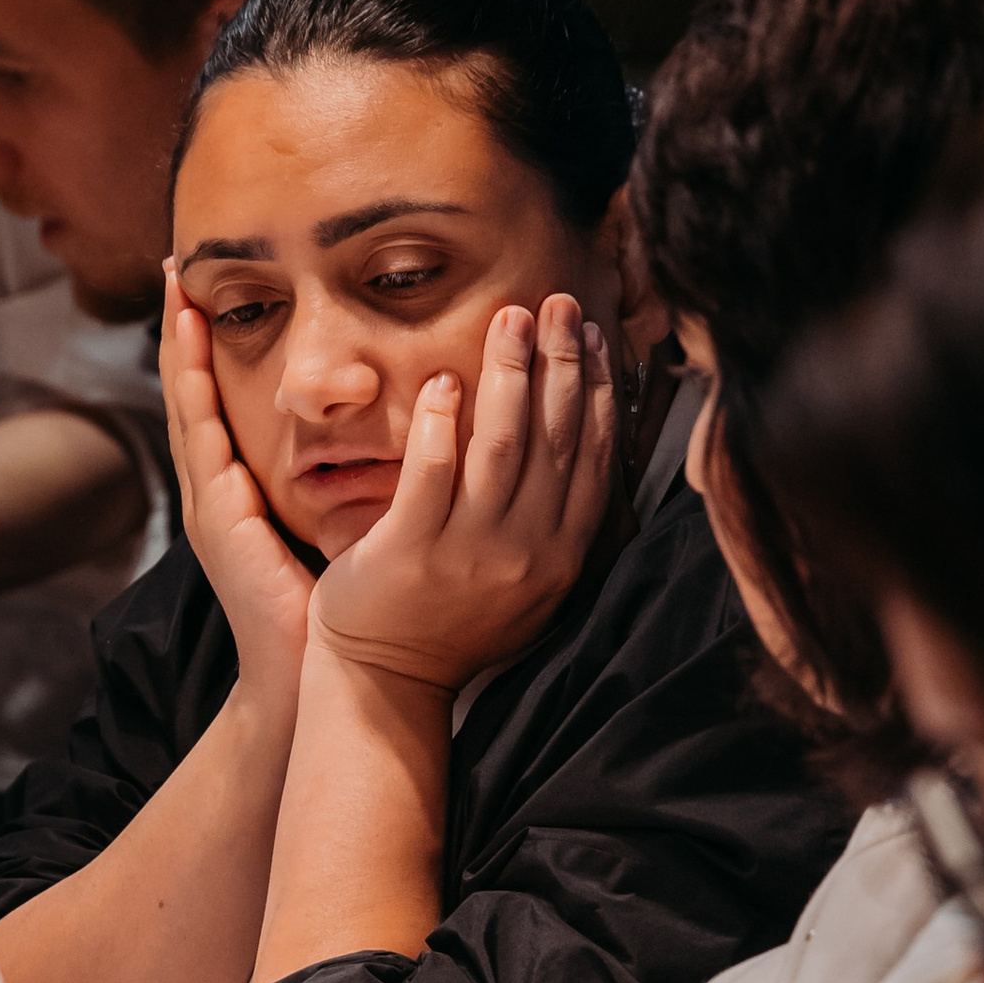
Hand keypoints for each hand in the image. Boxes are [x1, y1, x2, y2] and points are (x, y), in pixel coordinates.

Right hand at [164, 268, 312, 714]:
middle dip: (181, 329)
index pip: (225, 405)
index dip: (217, 351)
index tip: (214, 291)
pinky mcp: (217, 515)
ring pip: (187, 403)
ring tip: (173, 283)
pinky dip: (190, 382)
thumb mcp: (341, 528)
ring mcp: (210, 503)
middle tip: (176, 263)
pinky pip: (200, 433)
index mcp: (245, 493)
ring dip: (176, 342)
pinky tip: (188, 336)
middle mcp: (218, 492)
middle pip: (193, 393)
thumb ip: (349, 481)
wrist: (308, 679)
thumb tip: (398, 432)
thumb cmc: (335, 611)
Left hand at [310, 295, 614, 694]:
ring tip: (510, 318)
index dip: (597, 389)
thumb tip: (583, 435)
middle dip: (560, 362)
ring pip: (501, 445)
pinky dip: (441, 422)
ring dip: (509, 373)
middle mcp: (526, 554)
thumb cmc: (453, 621)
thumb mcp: (527, 580)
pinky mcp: (410, 551)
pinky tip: (444, 378)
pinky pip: (431, 472)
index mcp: (562, 557)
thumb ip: (555, 518)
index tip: (594, 333)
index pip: (592, 457)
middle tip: (557, 301)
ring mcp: (469, 554)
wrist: (386, 681)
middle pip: (553, 439)